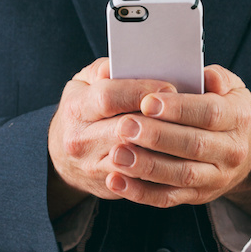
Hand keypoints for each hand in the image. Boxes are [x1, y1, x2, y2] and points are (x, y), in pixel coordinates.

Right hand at [47, 58, 174, 217]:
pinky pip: (141, 181)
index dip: (141, 91)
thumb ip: (103, 70)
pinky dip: (162, 167)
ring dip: (165, 146)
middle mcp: (80, 139)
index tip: (169, 87)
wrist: (63, 159)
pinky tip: (180, 155)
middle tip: (187, 110)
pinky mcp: (109, 187)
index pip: (109, 97)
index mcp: (75, 108)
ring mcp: (93, 167)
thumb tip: (124, 64)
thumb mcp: (83, 84)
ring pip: (137, 158)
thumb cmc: (81, 112)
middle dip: (160, 119)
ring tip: (187, 132)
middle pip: (126, 129)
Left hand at [105, 65, 250, 217]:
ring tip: (117, 154)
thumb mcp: (230, 87)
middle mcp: (232, 150)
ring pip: (181, 175)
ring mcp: (216, 177)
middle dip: (157, 137)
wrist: (243, 151)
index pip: (210, 112)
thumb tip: (205, 76)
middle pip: (194, 145)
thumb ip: (217, 77)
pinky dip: (140, 192)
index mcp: (238, 117)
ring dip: (146, 166)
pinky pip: (168, 198)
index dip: (179, 108)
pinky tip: (116, 181)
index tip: (148, 101)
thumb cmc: (224, 109)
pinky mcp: (198, 196)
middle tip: (124, 126)